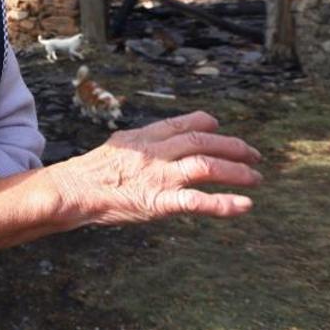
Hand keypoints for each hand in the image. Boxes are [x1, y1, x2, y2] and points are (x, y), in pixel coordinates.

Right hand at [48, 110, 262, 225]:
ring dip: (237, 171)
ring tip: (256, 177)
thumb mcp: (118, 144)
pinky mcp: (159, 203)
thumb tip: (160, 135)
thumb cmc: (92, 171)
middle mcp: (156, 153)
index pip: (182, 123)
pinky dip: (224, 204)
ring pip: (207, 166)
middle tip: (254, 154)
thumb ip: (143, 141)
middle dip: (233, 147)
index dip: (206, 123)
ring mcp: (159, 177)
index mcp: (145, 137)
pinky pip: (198, 201)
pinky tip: (245, 205)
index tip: (219, 126)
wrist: (74, 190)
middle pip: (203, 142)